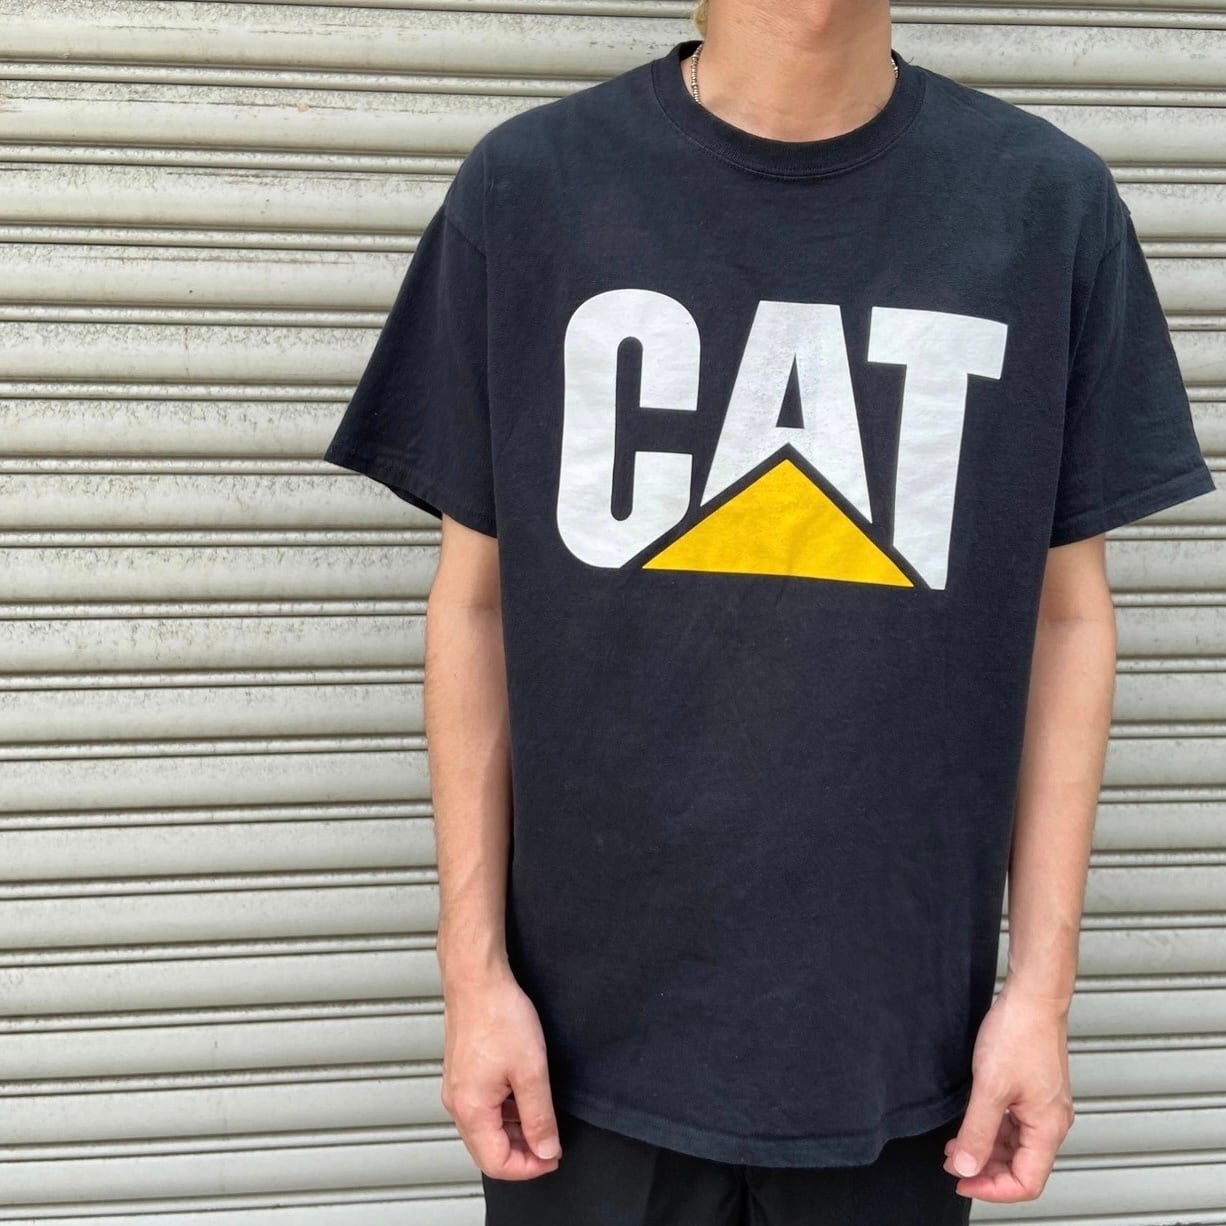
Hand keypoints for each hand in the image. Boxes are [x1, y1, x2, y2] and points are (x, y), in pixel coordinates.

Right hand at [440, 967, 562, 1179]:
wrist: (477, 979)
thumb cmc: (498, 1016)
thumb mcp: (531, 1071)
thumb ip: (539, 1117)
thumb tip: (546, 1150)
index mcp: (470, 1110)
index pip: (497, 1164)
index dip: (529, 1168)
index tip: (554, 1157)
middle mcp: (457, 1104)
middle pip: (487, 1151)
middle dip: (522, 1154)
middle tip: (552, 1143)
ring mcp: (457, 1088)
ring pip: (485, 1130)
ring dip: (514, 1132)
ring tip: (542, 1118)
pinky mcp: (462, 1073)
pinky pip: (482, 1108)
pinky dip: (505, 1113)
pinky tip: (524, 1096)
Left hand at [942, 979, 1076, 1201]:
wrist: (1032, 997)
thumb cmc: (1020, 1033)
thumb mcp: (990, 1087)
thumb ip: (977, 1131)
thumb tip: (966, 1166)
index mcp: (1048, 1128)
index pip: (1026, 1182)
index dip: (992, 1189)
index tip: (962, 1181)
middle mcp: (1051, 1121)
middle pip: (1021, 1166)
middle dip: (985, 1170)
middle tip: (953, 1163)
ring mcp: (1044, 1106)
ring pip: (1016, 1145)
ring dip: (986, 1149)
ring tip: (957, 1145)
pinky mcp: (1035, 1090)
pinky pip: (1015, 1124)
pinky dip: (993, 1129)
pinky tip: (972, 1123)